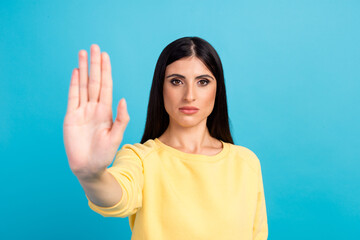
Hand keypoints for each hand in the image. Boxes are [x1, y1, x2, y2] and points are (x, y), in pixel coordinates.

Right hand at [63, 44, 129, 179]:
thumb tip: (123, 99)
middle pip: (94, 81)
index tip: (105, 56)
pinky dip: (73, 84)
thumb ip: (121, 118)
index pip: (106, 86)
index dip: (106, 71)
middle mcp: (94, 107)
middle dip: (95, 64)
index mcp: (106, 111)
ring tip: (83, 53)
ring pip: (83, 85)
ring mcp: (82, 111)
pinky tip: (75, 72)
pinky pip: (72, 97)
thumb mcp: (116, 136)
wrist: (89, 168)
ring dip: (83, 69)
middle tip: (95, 47)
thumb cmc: (105, 154)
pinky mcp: (71, 117)